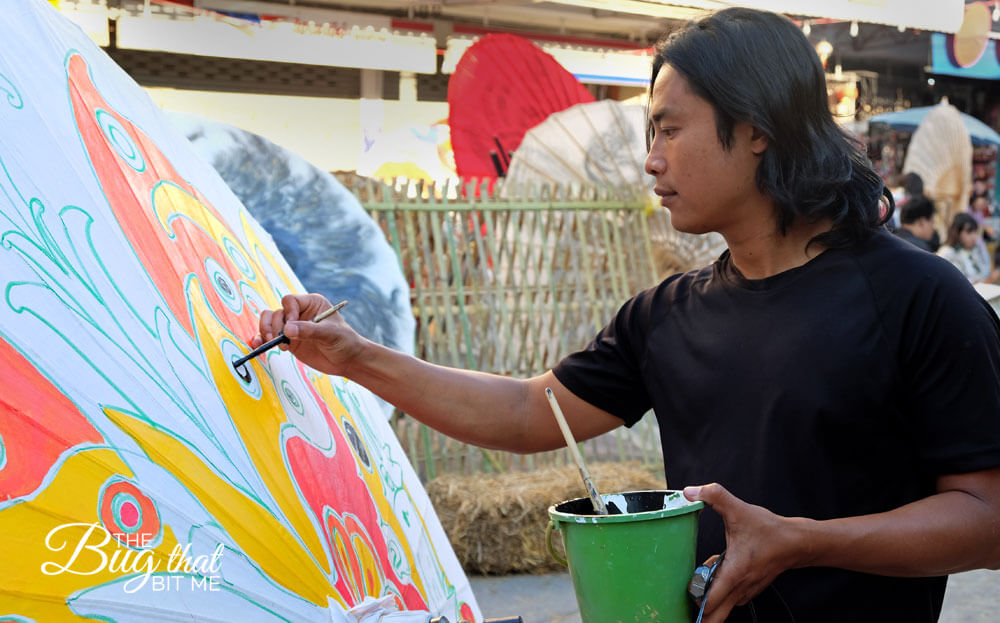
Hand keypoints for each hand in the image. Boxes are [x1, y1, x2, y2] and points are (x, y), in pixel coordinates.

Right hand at [250, 293, 366, 375]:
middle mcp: (300, 313)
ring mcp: (292, 327)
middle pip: (276, 312)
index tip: (292, 328)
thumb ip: (309, 331)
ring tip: (274, 344)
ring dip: (266, 332)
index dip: (288, 313)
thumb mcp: (330, 334)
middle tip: (283, 341)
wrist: (347, 360)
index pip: (290, 301)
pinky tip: (258, 346)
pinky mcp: (289, 341)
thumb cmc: (344, 342)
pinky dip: (261, 340)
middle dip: (275, 326)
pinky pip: (269, 337)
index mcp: (312, 303)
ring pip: (269, 322)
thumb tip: (287, 330)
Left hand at [683, 483, 800, 621]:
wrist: (796, 541)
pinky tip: (718, 575)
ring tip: (702, 583)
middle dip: (701, 617)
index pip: (711, 603)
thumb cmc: (769, 529)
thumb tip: (689, 491)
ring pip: (724, 607)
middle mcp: (740, 587)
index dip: (695, 604)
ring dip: (710, 601)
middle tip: (686, 610)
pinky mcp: (751, 589)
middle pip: (716, 617)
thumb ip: (714, 496)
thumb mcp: (738, 509)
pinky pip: (731, 599)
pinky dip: (722, 593)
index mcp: (734, 573)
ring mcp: (747, 591)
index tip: (685, 598)